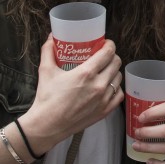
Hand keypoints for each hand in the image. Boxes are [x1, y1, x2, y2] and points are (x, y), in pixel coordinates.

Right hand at [19, 37, 122, 152]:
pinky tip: (108, 86)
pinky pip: (118, 95)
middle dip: (112, 56)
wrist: (47, 125)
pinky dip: (115, 88)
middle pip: (116, 63)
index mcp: (86, 73)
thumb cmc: (47, 98)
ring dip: (114, 72)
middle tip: (104, 56)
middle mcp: (98, 85)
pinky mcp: (105, 111)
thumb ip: (48, 51)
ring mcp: (103, 99)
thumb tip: (50, 38)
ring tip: (105, 71)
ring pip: (118, 78)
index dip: (109, 45)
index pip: (108, 53)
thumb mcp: (45, 71)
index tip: (106, 44)